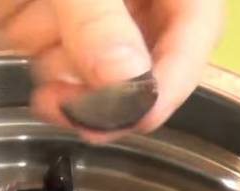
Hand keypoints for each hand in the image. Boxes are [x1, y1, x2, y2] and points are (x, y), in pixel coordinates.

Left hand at [0, 0, 222, 140]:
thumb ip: (97, 18)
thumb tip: (130, 84)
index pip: (195, 24)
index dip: (178, 71)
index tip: (146, 113)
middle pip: (155, 59)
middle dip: (127, 97)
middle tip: (98, 123)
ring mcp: (88, 19)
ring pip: (107, 79)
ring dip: (88, 103)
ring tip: (57, 104)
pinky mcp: (48, 34)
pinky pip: (65, 78)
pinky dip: (59, 96)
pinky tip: (44, 98)